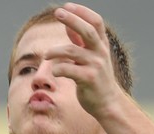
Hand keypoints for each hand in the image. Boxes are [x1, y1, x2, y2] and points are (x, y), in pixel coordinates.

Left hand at [45, 3, 120, 118]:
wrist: (107, 103)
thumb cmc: (97, 80)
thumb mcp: (92, 58)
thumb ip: (81, 43)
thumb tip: (69, 26)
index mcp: (102, 46)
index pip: (95, 22)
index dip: (82, 12)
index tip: (67, 6)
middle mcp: (100, 53)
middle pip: (87, 31)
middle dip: (72, 19)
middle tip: (58, 12)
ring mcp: (95, 66)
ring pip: (72, 51)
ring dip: (55, 51)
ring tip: (46, 55)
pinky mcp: (89, 79)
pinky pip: (69, 70)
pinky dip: (58, 69)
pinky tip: (54, 71)